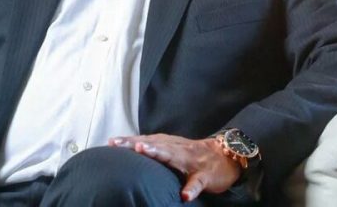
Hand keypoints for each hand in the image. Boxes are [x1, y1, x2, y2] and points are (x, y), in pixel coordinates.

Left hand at [108, 133, 240, 201]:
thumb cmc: (193, 154)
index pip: (146, 140)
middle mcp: (177, 149)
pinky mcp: (204, 175)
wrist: (225, 156)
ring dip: (158, 153)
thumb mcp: (172, 149)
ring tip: (143, 150)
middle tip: (119, 144)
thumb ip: (154, 149)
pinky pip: (197, 182)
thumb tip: (129, 151)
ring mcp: (191, 162)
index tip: (111, 142)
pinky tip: (184, 196)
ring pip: (173, 156)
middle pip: (154, 144)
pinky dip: (191, 189)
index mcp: (168, 144)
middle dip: (137, 143)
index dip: (128, 140)